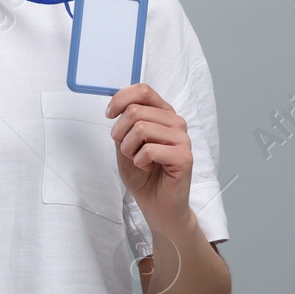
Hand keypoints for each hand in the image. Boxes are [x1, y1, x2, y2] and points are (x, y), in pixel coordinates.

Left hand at [105, 83, 191, 229]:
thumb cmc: (142, 173)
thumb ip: (124, 122)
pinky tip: (148, 168)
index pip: (143, 90)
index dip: (120, 99)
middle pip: (135, 110)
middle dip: (120, 133)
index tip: (109, 115)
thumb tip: (117, 105)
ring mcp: (182, 138)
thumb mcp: (126, 141)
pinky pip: (149, 149)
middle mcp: (175, 122)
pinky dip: (139, 161)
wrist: (156, 203)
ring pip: (140, 128)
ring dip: (129, 149)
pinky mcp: (184, 156)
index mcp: (163, 113)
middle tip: (127, 150)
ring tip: (138, 160)